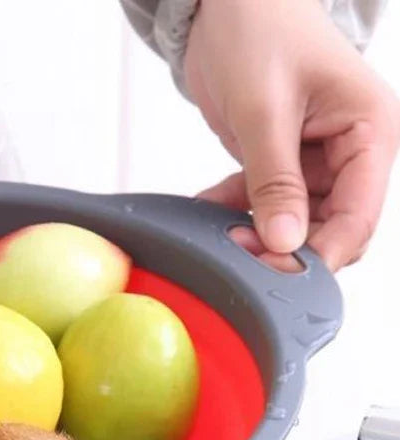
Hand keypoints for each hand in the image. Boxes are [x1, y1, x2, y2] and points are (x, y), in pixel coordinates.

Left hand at [185, 0, 399, 270]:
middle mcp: (353, 151)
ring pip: (296, 225)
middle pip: (330, 229)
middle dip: (286, 250)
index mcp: (371, 131)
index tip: (275, 273)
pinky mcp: (284, 164)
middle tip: (237, 254)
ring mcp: (318, 161)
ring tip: (217, 233)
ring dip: (257, 236)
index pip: (358, 217)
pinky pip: (266, 207)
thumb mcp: (264, 110)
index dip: (319, 254)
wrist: (228, 3)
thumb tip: (284, 242)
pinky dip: (236, 214)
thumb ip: (274, 181)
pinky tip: (206, 209)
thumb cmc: (259, 31)